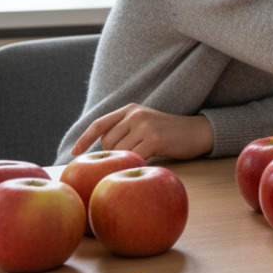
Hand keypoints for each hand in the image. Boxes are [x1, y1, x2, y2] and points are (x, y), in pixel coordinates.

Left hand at [70, 103, 214, 159]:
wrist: (198, 132)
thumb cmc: (170, 133)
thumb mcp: (146, 123)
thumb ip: (126, 129)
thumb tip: (102, 151)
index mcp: (130, 109)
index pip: (99, 124)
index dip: (85, 139)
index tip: (74, 154)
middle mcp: (135, 115)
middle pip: (108, 143)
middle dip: (114, 155)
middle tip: (132, 157)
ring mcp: (144, 126)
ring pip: (119, 152)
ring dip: (127, 160)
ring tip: (144, 156)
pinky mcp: (154, 139)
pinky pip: (134, 158)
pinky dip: (137, 164)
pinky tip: (148, 161)